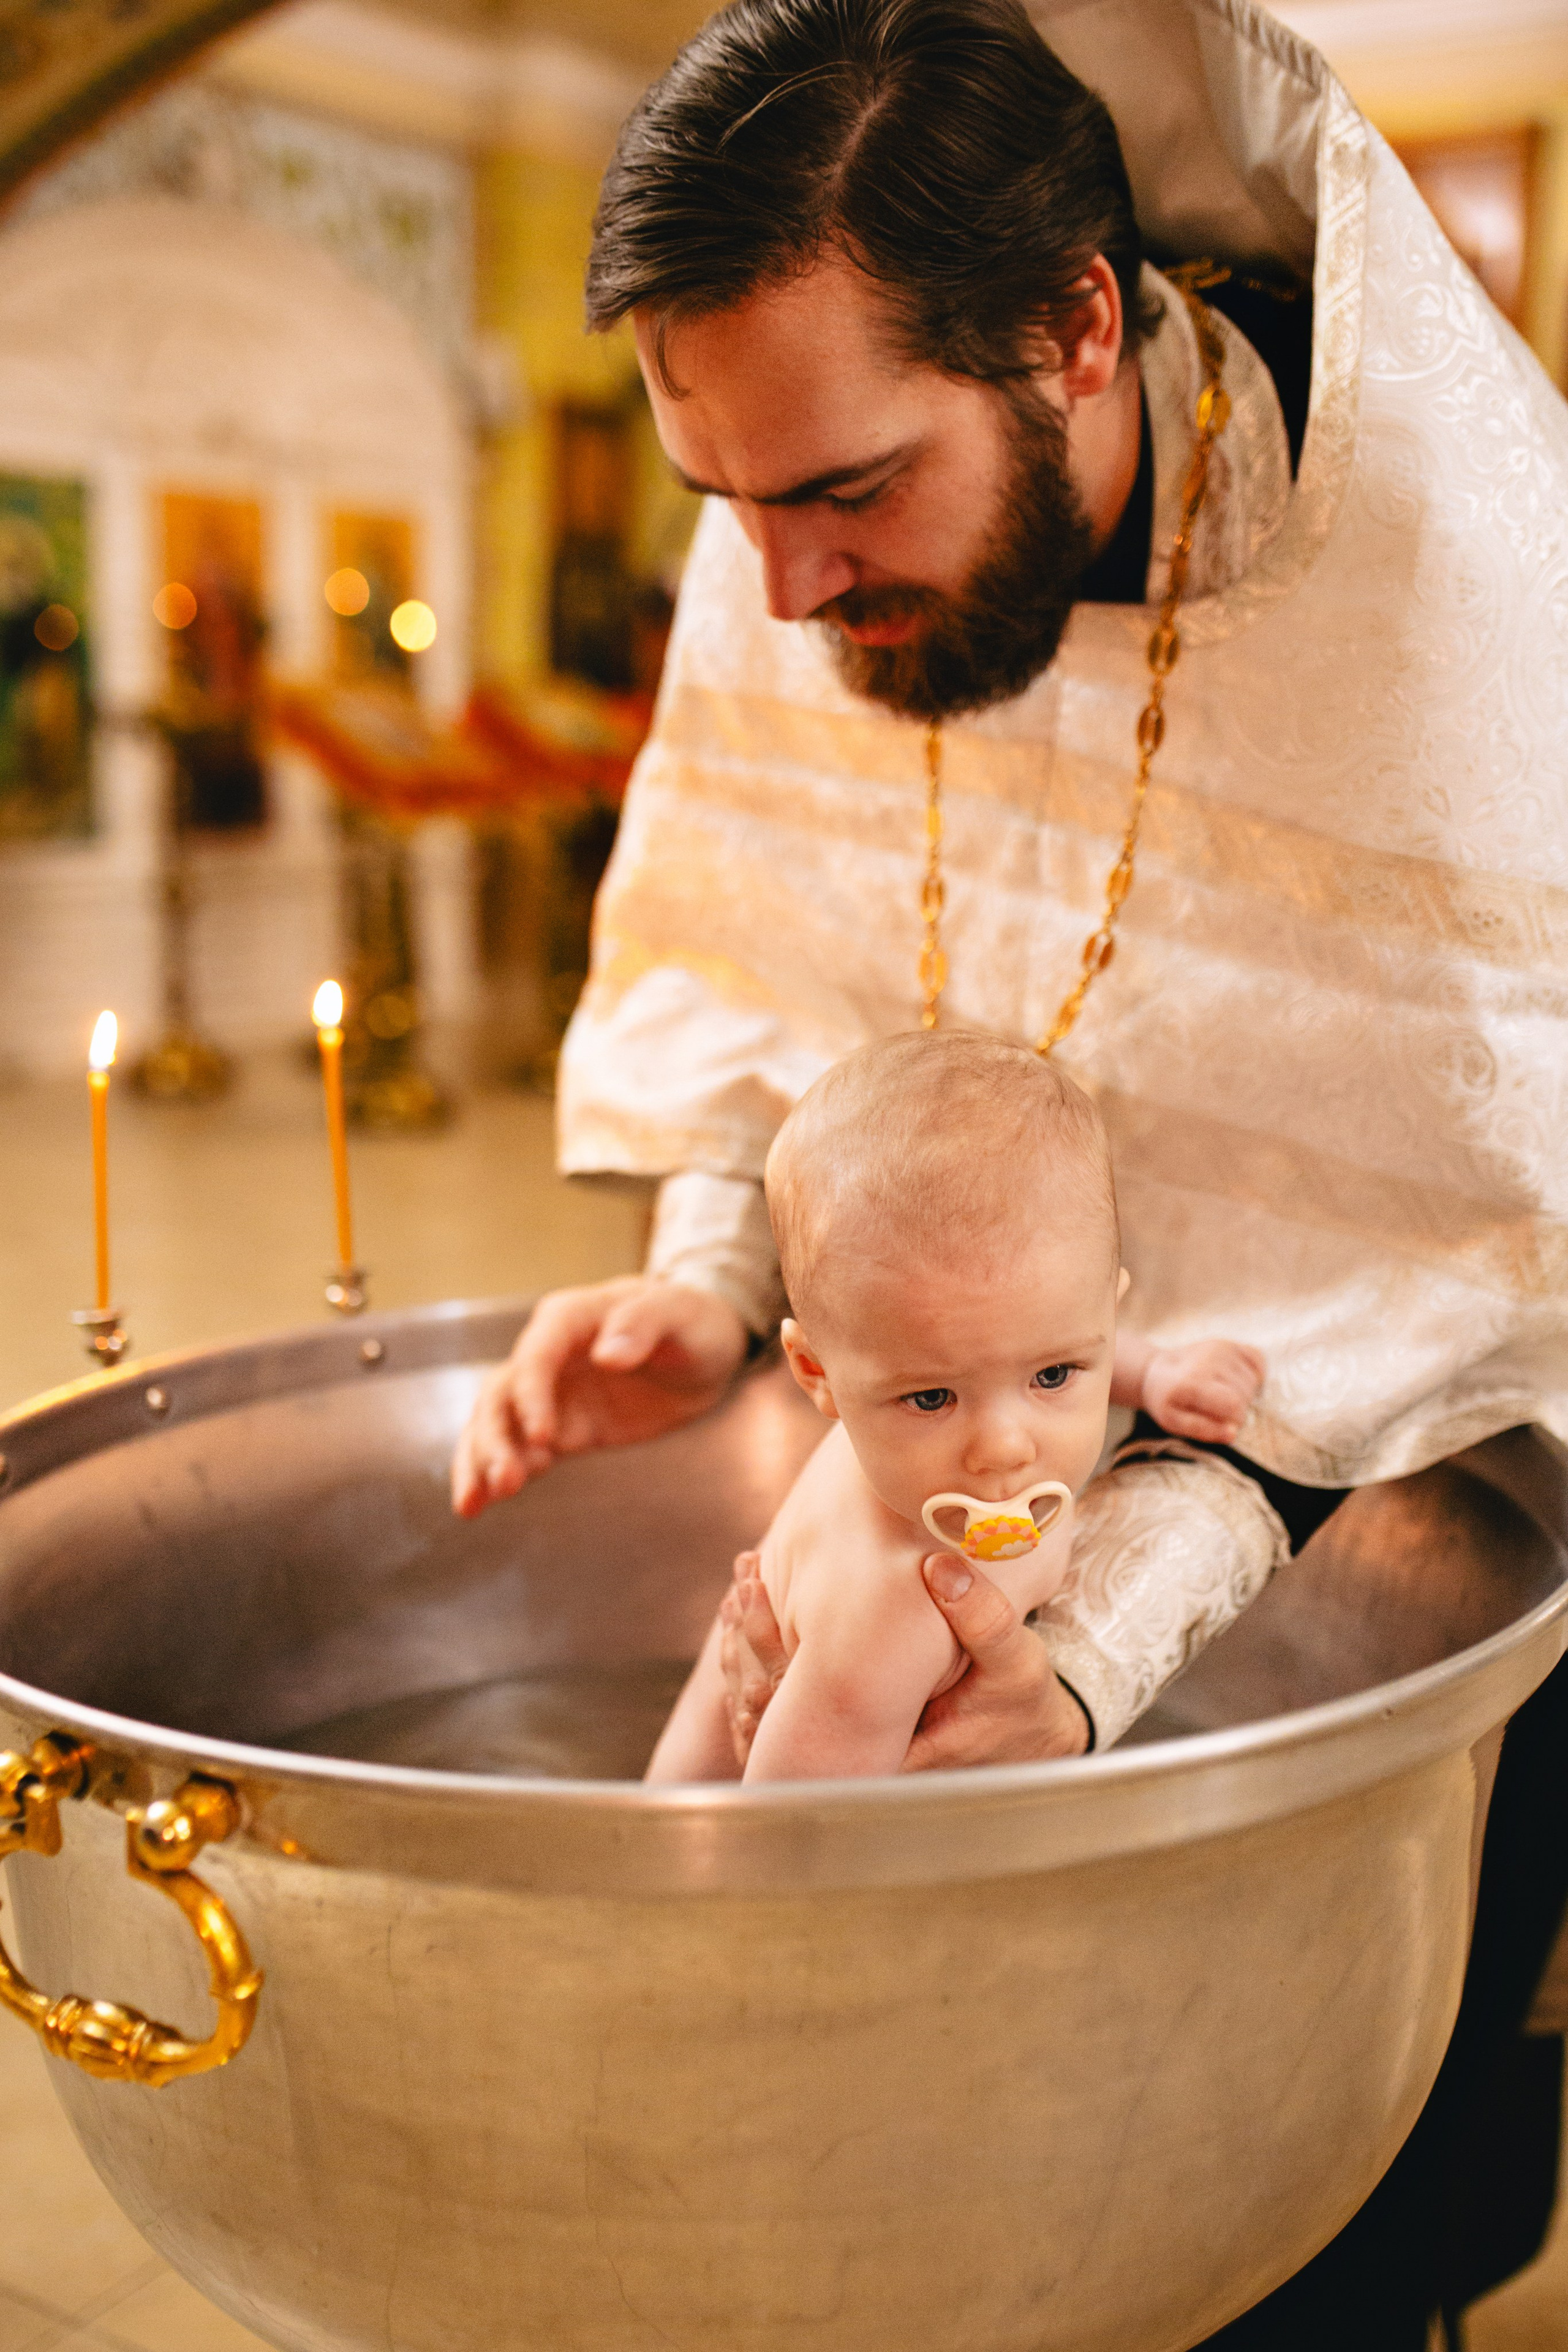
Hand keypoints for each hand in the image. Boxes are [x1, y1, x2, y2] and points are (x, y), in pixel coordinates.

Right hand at [450, 1277, 748, 1517]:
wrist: (705, 1349)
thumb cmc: (692, 1321)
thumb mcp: (679, 1315)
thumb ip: (643, 1325)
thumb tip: (607, 1356)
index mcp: (570, 1318)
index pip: (535, 1356)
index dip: (532, 1395)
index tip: (542, 1438)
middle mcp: (548, 1354)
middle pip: (501, 1393)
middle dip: (495, 1438)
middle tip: (505, 1483)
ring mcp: (552, 1393)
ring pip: (498, 1425)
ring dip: (482, 1461)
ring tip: (474, 1504)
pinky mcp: (563, 1427)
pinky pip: (523, 1450)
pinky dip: (500, 1472)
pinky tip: (485, 1503)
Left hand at [716, 1543, 1089, 1771]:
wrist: (1035, 1736)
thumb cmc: (1025, 1700)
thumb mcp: (1016, 1661)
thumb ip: (982, 1618)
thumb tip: (939, 1565)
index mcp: (889, 1754)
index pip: (802, 1714)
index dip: (768, 1655)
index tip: (753, 1594)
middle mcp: (859, 1764)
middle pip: (771, 1716)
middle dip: (749, 1645)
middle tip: (743, 1578)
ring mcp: (852, 1754)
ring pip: (771, 1714)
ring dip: (752, 1649)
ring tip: (744, 1582)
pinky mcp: (854, 1736)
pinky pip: (789, 1705)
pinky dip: (770, 1657)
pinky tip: (760, 1612)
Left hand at [1140, 1339, 1265, 1445]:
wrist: (1158, 1370)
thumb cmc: (1167, 1400)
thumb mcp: (1172, 1421)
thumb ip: (1202, 1430)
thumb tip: (1233, 1433)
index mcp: (1193, 1381)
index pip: (1234, 1405)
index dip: (1235, 1421)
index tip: (1223, 1423)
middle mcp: (1209, 1359)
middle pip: (1246, 1395)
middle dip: (1238, 1409)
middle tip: (1216, 1408)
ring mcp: (1222, 1347)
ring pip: (1253, 1381)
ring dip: (1244, 1393)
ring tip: (1221, 1394)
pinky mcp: (1231, 1343)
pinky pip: (1258, 1360)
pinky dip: (1253, 1374)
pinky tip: (1234, 1380)